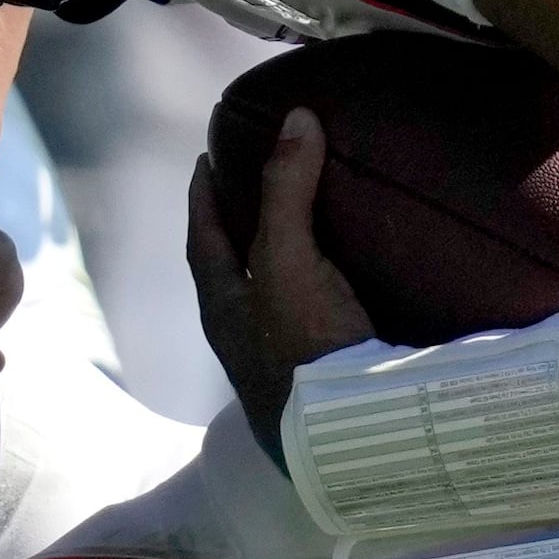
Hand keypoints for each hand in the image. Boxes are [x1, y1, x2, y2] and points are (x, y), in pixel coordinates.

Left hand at [184, 108, 375, 442]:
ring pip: (276, 299)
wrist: (347, 440)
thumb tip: (296, 118)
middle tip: (260, 186)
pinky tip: (354, 285)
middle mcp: (246, 336)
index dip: (204, 197)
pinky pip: (318, 321)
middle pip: (236, 269)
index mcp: (224, 308)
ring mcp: (284, 362)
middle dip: (244, 229)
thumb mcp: (288, 261)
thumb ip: (287, 193)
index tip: (205, 159)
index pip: (203, 238)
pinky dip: (327, 293)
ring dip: (288, 264)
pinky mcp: (324, 379)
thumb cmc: (302, 350)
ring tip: (313, 226)